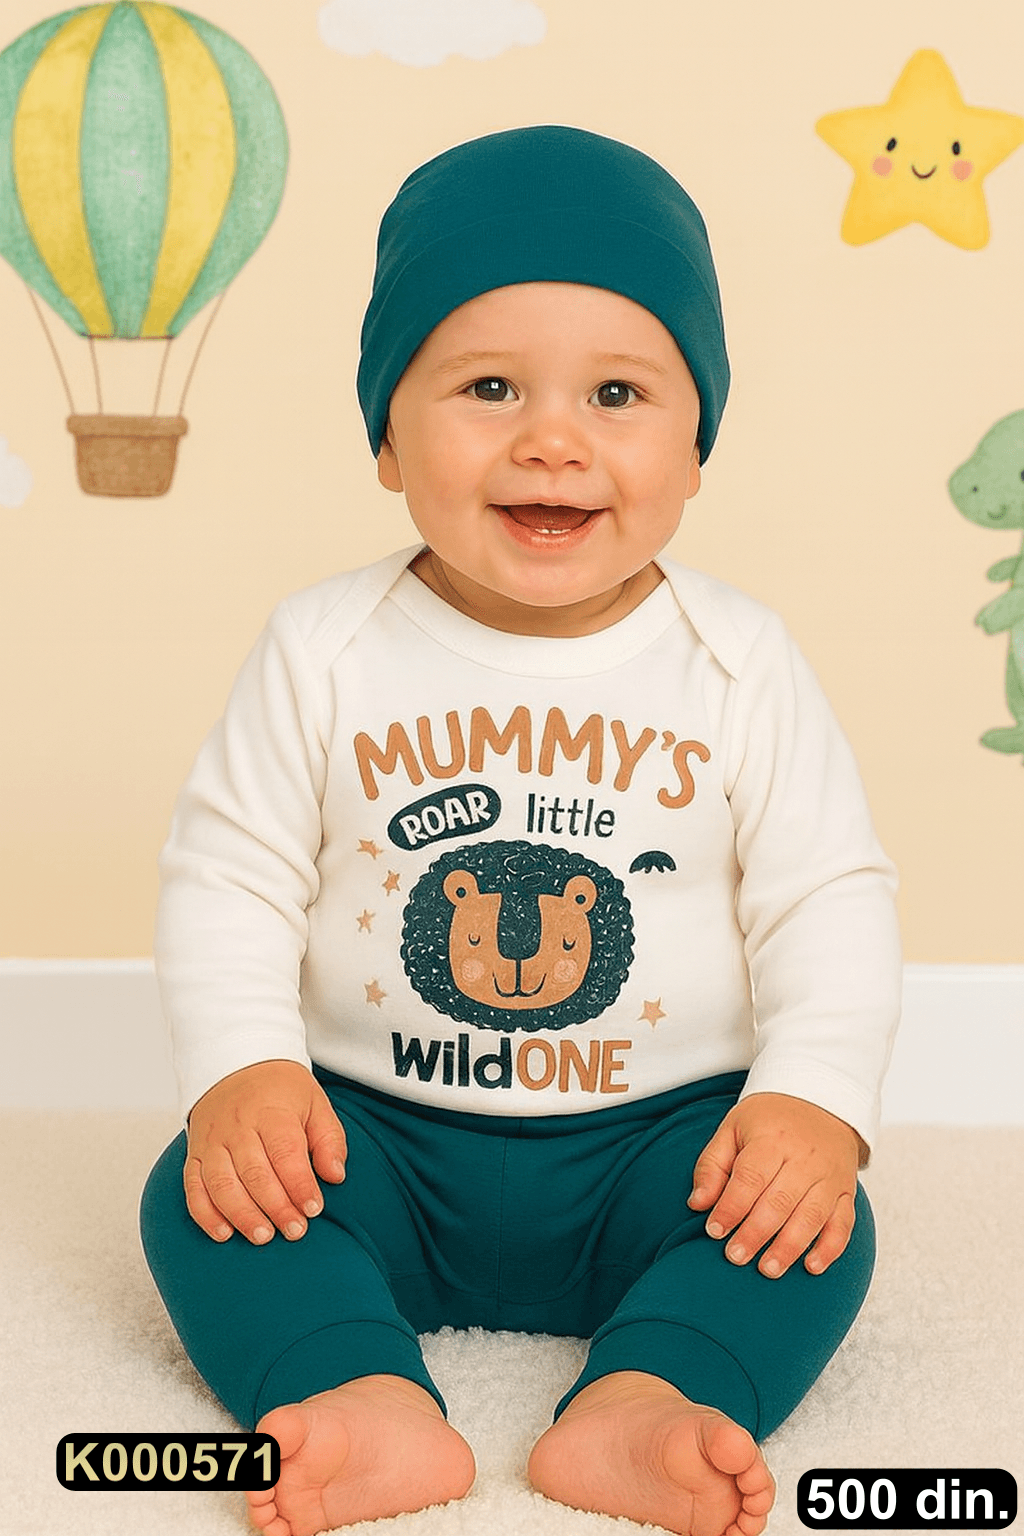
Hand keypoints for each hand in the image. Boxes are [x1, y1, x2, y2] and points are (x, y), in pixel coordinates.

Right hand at [184, 1060, 347, 1244]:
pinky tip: (223, 1234)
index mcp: (271, 1111)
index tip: (313, 1209)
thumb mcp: (315, 1102)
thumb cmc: (282, 1091)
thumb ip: (328, 1139)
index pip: (286, 1153)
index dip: (300, 1184)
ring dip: (242, 1215)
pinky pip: (193, 1188)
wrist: (236, 1065)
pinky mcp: (195, 1154)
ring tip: (263, 1236)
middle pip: (254, 1173)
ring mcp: (212, 1142)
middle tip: (295, 1231)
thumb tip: (335, 1176)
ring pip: (221, 1184)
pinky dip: (205, 1214)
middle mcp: (237, 1127)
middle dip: (276, 1207)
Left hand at [687, 1093, 863, 1277]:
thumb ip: (712, 1166)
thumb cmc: (768, 1121)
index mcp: (772, 1140)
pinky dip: (830, 1248)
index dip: (731, 1207)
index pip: (750, 1178)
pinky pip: (844, 1223)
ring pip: (812, 1216)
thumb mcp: (732, 1129)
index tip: (714, 1231)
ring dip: (790, 1247)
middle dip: (756, 1233)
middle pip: (780, 1201)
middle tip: (735, 1257)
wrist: (820, 1100)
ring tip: (768, 1270)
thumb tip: (698, 1203)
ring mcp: (829, 1176)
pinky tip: (812, 1268)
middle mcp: (805, 1158)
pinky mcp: (845, 1191)